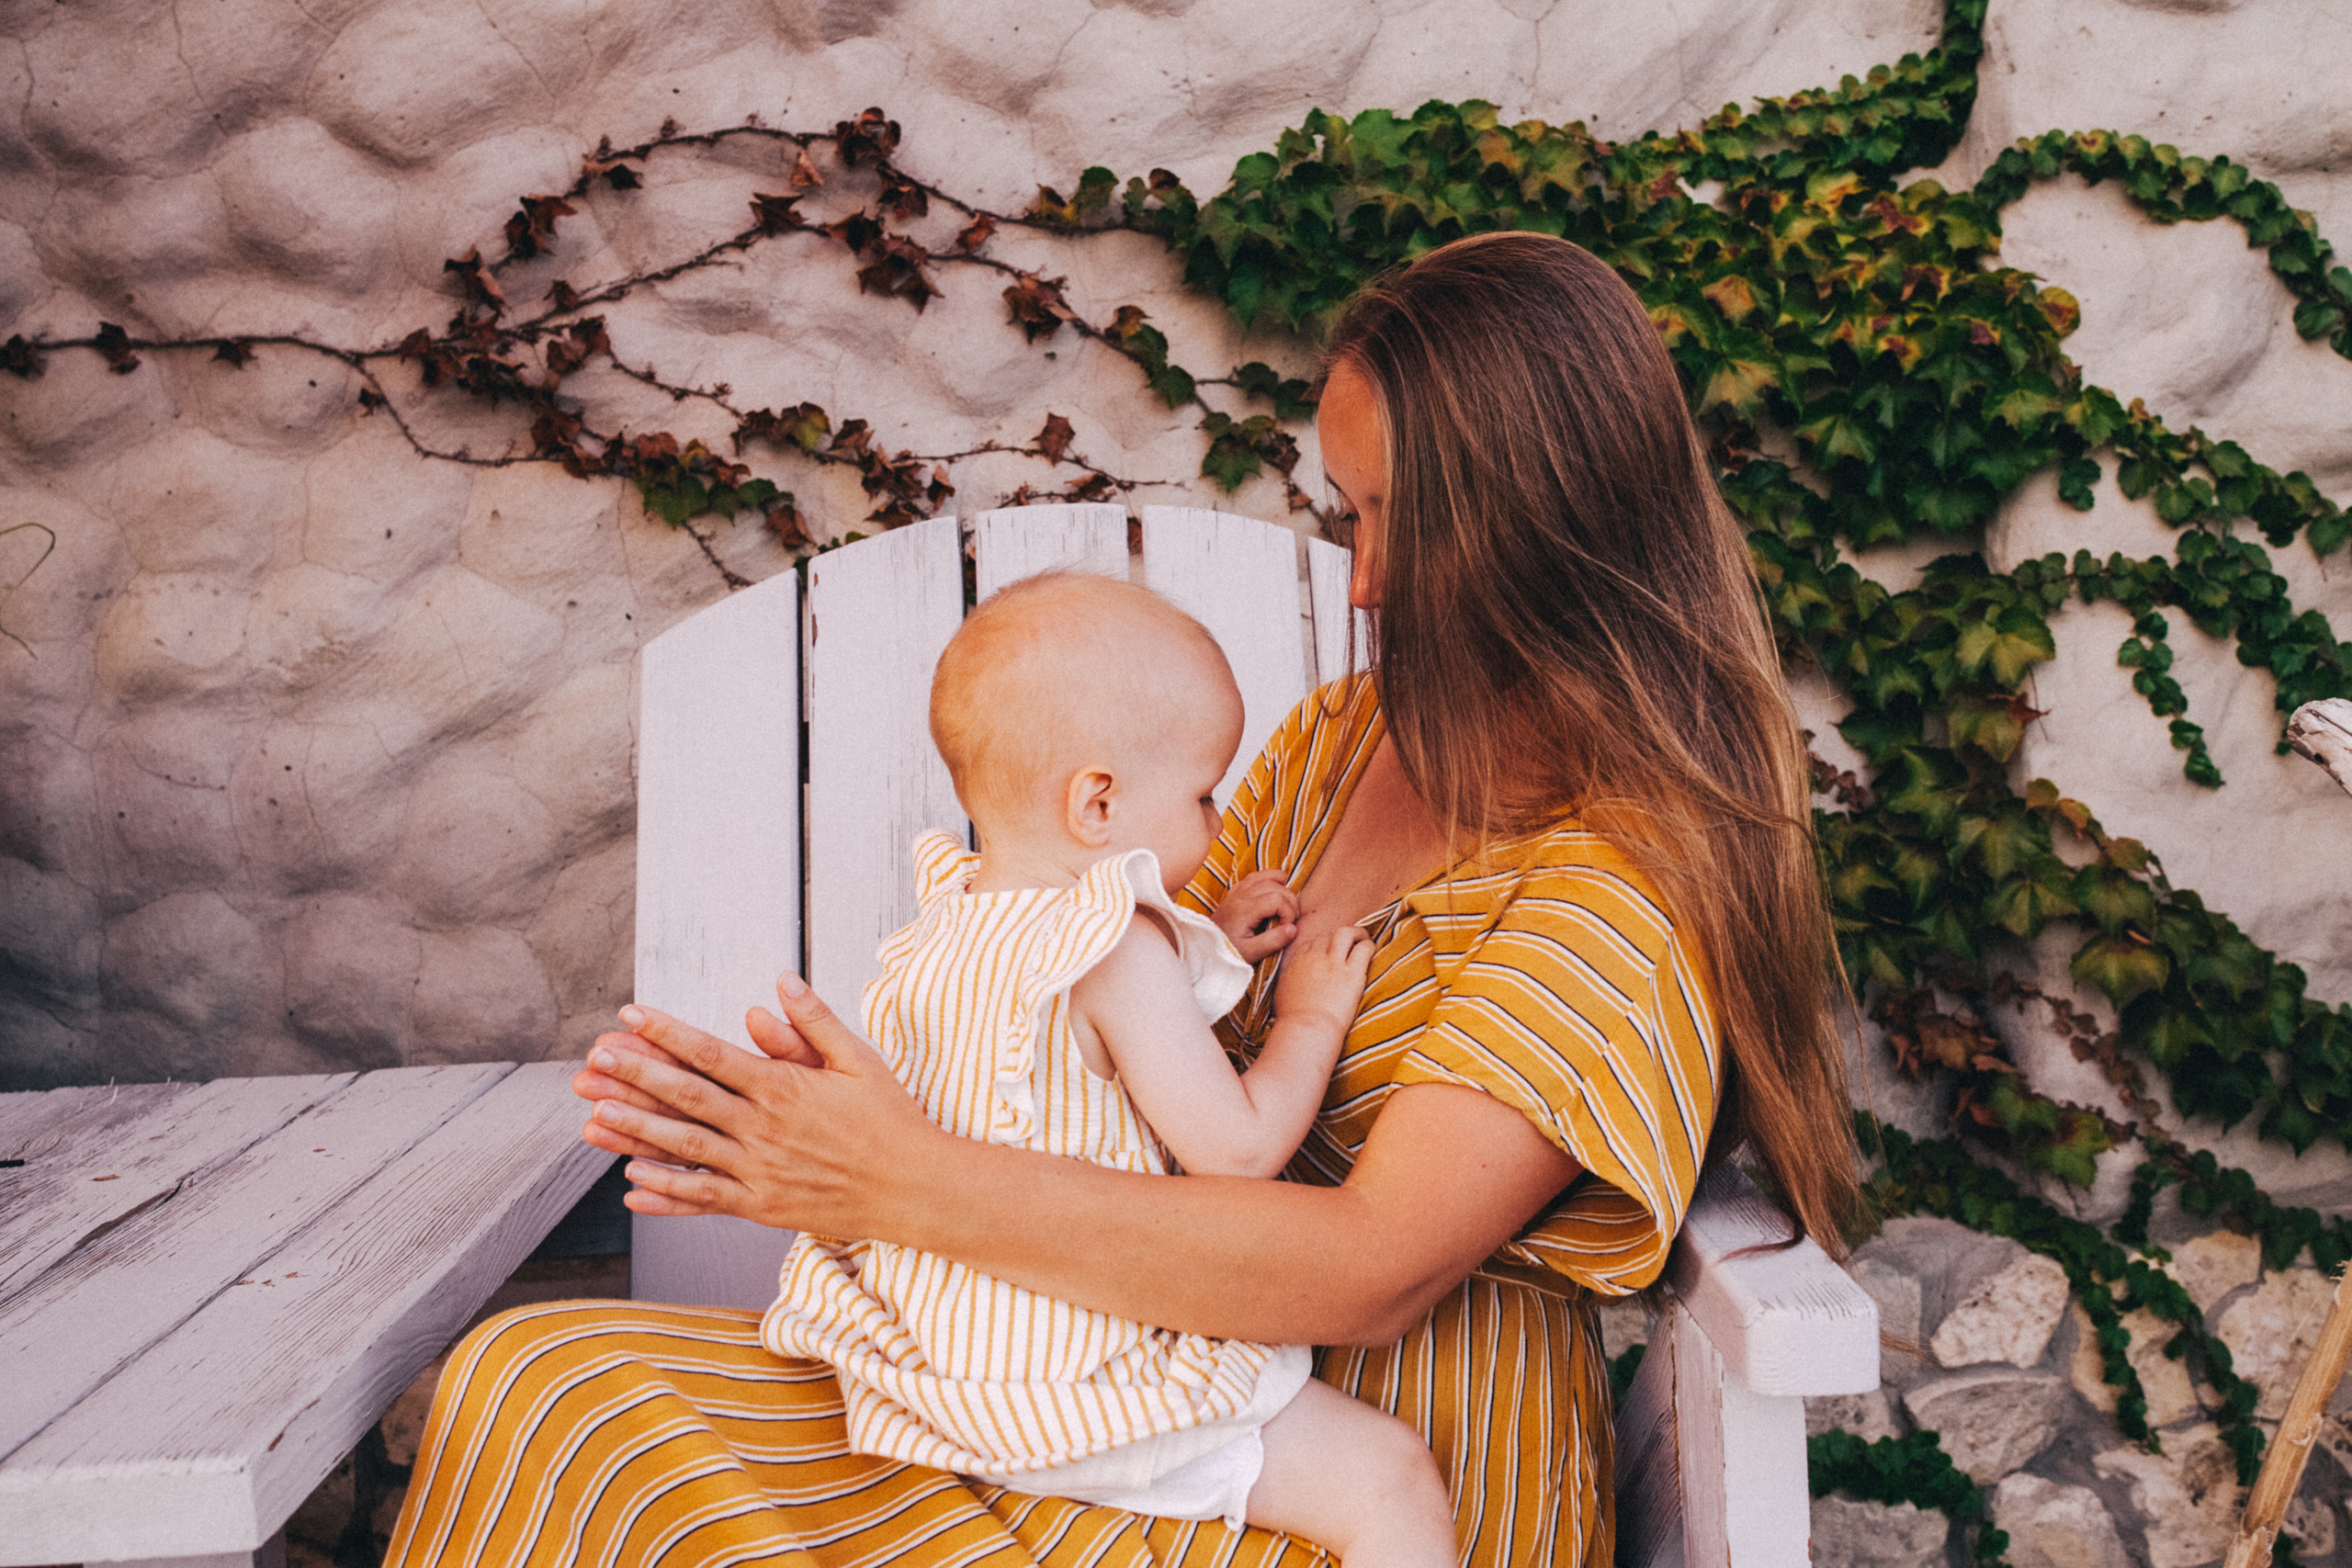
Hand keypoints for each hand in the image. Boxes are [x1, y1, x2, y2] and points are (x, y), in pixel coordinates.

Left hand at [571, 972, 943, 1233]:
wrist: (916, 1188)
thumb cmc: (891, 1119)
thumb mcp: (859, 1059)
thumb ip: (815, 1021)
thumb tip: (779, 982)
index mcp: (785, 1087)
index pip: (712, 1054)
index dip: (667, 1033)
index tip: (631, 1015)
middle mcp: (764, 1129)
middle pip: (687, 1098)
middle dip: (636, 1075)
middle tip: (595, 1059)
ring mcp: (760, 1172)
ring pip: (686, 1150)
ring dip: (637, 1132)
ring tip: (595, 1116)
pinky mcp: (762, 1208)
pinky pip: (706, 1201)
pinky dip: (668, 1195)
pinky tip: (632, 1186)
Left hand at [1212, 869, 1300, 961]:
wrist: (1204, 949)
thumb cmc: (1228, 951)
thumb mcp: (1251, 953)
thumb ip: (1273, 941)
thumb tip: (1293, 928)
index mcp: (1245, 910)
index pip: (1277, 899)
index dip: (1289, 912)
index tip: (1288, 929)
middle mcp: (1241, 897)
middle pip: (1274, 885)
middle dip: (1290, 900)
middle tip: (1291, 920)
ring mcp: (1237, 893)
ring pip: (1264, 876)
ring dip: (1281, 886)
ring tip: (1288, 903)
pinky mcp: (1234, 894)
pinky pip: (1253, 878)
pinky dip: (1267, 879)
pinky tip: (1273, 889)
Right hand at [1271, 925, 1372, 1035]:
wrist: (1305, 1031)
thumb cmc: (1292, 1020)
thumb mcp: (1282, 993)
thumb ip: (1289, 979)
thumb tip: (1293, 980)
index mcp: (1297, 962)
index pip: (1311, 943)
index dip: (1322, 945)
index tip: (1330, 951)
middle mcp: (1314, 958)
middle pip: (1328, 935)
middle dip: (1338, 937)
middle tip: (1349, 943)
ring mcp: (1333, 964)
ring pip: (1345, 933)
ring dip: (1356, 933)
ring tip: (1363, 938)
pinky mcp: (1352, 974)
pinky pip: (1363, 949)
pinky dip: (1369, 946)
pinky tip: (1372, 950)